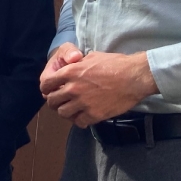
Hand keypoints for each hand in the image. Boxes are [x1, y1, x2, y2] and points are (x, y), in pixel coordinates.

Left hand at [40, 50, 157, 127]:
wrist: (135, 77)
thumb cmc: (116, 63)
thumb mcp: (92, 57)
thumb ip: (77, 65)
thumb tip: (72, 66)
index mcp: (70, 72)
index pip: (46, 84)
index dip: (46, 88)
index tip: (51, 91)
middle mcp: (73, 88)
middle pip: (52, 101)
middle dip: (55, 101)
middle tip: (62, 102)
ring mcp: (83, 103)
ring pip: (63, 113)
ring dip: (66, 112)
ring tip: (73, 109)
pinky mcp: (94, 114)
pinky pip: (79, 122)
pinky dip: (80, 120)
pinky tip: (84, 116)